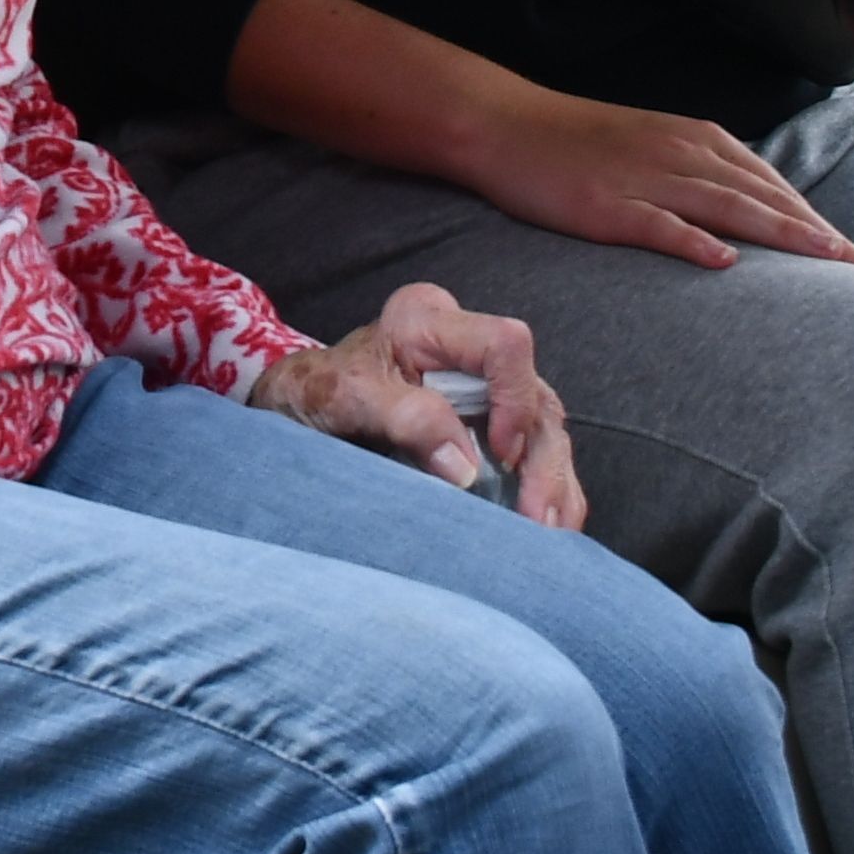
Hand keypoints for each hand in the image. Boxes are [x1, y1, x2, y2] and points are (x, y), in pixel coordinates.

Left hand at [251, 282, 586, 529]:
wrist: (299, 408)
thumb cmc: (316, 393)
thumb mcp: (344, 398)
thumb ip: (403, 418)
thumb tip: (465, 467)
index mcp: (429, 320)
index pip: (504, 345)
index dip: (513, 400)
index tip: (498, 455)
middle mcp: (466, 345)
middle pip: (536, 395)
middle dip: (543, 461)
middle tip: (540, 520)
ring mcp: (482, 383)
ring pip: (544, 428)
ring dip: (554, 483)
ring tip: (552, 532)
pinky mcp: (488, 419)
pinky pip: (533, 451)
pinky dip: (547, 489)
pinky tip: (552, 526)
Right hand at [450, 80, 853, 274]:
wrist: (505, 124)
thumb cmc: (579, 143)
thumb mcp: (653, 148)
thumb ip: (703, 175)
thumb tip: (752, 216)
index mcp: (697, 141)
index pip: (775, 187)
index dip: (823, 224)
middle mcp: (681, 154)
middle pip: (767, 199)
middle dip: (824, 238)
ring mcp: (644, 178)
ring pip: (728, 208)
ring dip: (784, 237)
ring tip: (830, 266)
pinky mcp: (606, 205)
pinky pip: (658, 223)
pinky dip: (693, 240)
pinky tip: (725, 260)